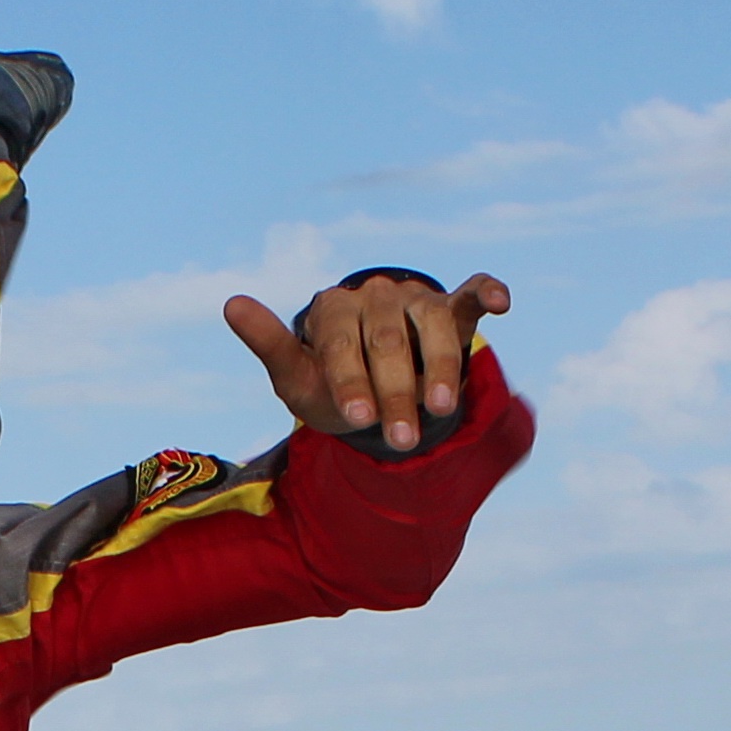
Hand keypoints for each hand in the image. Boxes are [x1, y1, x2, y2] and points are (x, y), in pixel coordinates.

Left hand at [225, 272, 508, 454]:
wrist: (369, 394)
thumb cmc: (329, 388)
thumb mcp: (296, 380)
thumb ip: (270, 345)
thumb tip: (231, 303)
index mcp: (331, 309)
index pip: (341, 343)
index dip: (352, 381)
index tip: (359, 419)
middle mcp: (372, 295)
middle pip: (386, 341)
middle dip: (395, 392)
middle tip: (401, 439)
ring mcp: (413, 299)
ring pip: (430, 324)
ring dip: (439, 368)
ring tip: (440, 410)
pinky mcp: (450, 306)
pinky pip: (470, 292)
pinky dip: (486, 291)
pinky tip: (500, 302)